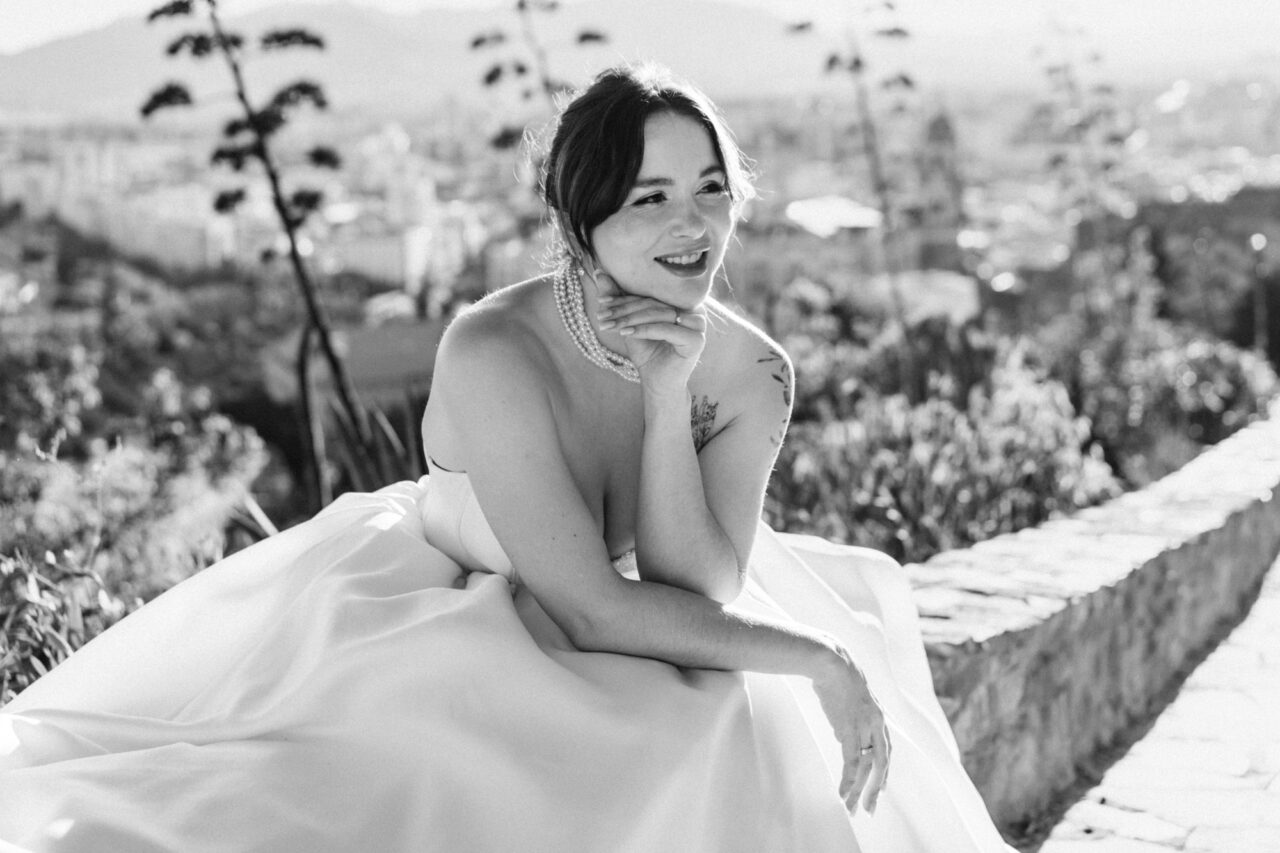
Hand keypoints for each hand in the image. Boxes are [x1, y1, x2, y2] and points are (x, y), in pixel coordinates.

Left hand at [593, 270, 705, 392]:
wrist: (658, 383)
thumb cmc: (647, 351)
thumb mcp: (629, 322)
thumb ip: (619, 298)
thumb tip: (599, 272)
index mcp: (681, 299)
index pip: (650, 292)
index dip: (624, 296)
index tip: (601, 301)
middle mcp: (694, 308)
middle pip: (654, 302)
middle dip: (624, 309)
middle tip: (601, 315)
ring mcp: (699, 324)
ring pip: (658, 314)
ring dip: (630, 319)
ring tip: (609, 326)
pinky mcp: (697, 340)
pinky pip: (666, 329)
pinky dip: (643, 330)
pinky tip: (625, 334)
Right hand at [811, 645, 890, 814]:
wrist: (831, 660)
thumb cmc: (836, 673)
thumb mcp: (850, 697)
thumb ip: (850, 717)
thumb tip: (842, 734)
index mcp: (878, 716)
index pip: (885, 750)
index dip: (883, 771)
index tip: (880, 788)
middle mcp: (876, 724)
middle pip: (881, 764)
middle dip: (876, 788)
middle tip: (870, 809)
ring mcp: (864, 727)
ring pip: (866, 767)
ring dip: (859, 790)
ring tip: (851, 808)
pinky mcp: (849, 729)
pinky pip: (851, 762)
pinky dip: (848, 780)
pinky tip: (842, 793)